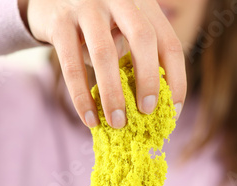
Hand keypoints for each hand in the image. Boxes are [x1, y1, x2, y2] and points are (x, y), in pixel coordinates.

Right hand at [18, 0, 185, 128]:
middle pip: (143, 38)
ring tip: (117, 123)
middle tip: (147, 112)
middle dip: (148, 80)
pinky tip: (89, 118)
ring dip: (113, 94)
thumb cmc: (96, 24)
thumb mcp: (122, 29)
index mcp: (143, 3)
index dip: (176, 79)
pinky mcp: (60, 23)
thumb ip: (138, 55)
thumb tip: (153, 107)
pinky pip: (72, 65)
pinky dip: (81, 96)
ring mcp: (87, 8)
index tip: (173, 111)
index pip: (169, 42)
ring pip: (104, 54)